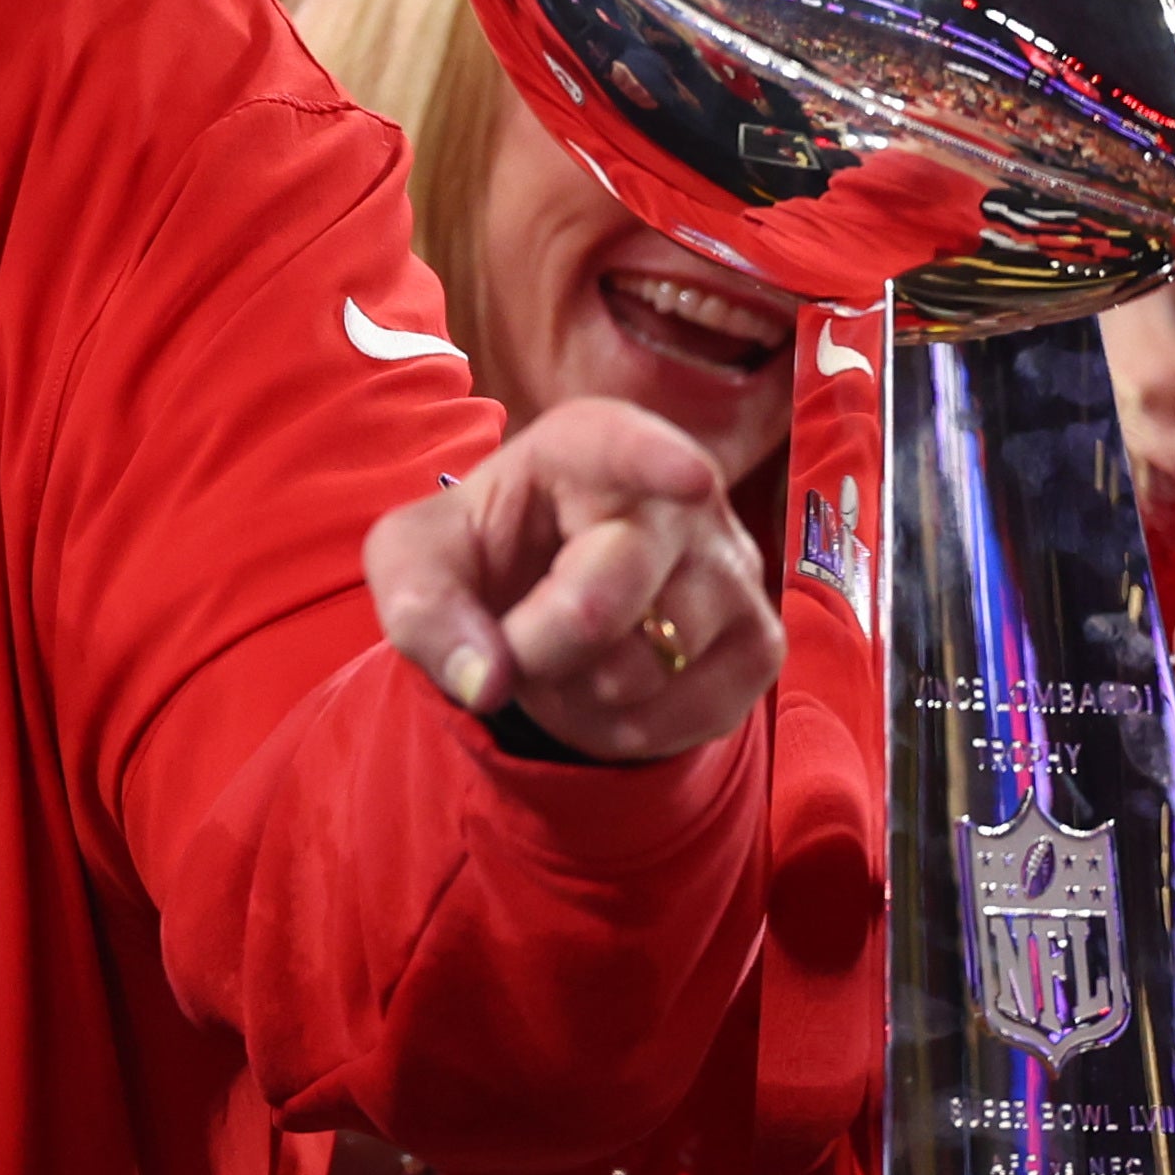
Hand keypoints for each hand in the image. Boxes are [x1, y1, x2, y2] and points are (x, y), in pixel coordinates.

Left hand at [366, 396, 780, 762]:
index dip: (657, 463)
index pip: (626, 445)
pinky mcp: (760, 643)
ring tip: (562, 655)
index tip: (687, 480)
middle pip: (598, 602)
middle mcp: (681, 495)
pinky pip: (690, 715)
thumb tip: (486, 681)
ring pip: (644, 669)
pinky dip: (627, 729)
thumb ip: (422, 608)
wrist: (541, 600)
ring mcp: (733, 569)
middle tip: (511, 639)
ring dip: (576, 693)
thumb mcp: (414, 564)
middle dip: (531, 649)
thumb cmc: (481, 556)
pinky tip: (606, 691)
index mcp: (587, 445)